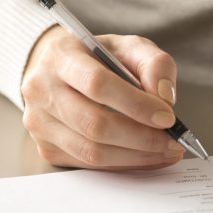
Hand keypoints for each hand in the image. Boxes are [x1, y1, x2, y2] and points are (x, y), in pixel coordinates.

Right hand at [21, 26, 184, 168]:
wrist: (59, 70)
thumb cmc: (97, 57)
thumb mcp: (128, 47)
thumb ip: (153, 63)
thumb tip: (165, 98)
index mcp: (60, 56)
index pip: (97, 84)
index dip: (136, 104)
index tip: (167, 117)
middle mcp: (41, 89)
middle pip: (94, 124)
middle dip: (141, 137)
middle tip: (173, 141)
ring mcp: (39, 122)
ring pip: (91, 151)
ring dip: (136, 156)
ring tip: (166, 151)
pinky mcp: (46, 147)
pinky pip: (88, 165)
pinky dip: (123, 164)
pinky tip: (145, 157)